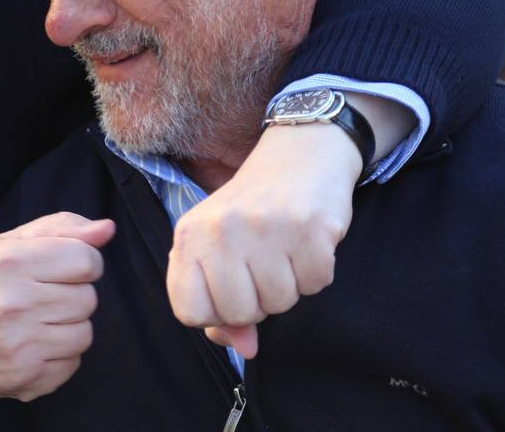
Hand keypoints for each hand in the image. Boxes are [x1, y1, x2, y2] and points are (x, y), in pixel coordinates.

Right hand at [0, 212, 114, 400]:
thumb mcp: (11, 243)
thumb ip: (62, 229)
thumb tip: (106, 229)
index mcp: (10, 261)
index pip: (86, 260)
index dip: (80, 263)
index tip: (59, 269)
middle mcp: (14, 303)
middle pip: (88, 299)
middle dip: (71, 295)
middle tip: (40, 297)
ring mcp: (19, 345)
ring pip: (84, 333)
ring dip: (67, 327)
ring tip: (36, 322)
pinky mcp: (24, 378)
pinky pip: (72, 364)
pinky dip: (58, 356)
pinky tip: (32, 345)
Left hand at [166, 121, 362, 357]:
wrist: (299, 154)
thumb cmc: (252, 209)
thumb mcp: (219, 247)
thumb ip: (220, 303)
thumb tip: (244, 349)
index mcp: (189, 236)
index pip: (189, 312)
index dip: (214, 313)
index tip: (227, 289)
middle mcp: (222, 231)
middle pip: (239, 313)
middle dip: (256, 302)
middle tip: (261, 266)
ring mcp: (265, 229)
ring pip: (280, 304)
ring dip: (288, 286)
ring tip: (283, 251)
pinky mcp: (309, 230)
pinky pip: (314, 286)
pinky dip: (315, 273)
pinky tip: (305, 243)